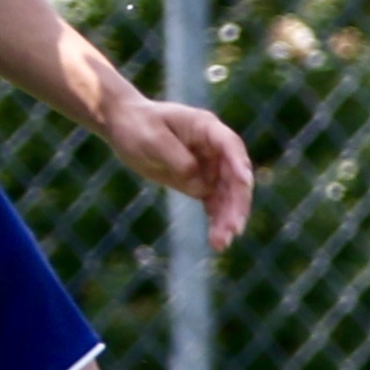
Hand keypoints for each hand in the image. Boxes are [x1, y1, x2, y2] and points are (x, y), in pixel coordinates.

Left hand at [104, 93, 256, 247]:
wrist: (125, 127)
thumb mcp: (152, 139)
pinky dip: (216, 221)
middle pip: (234, 177)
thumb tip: (201, 186)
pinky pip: (214, 204)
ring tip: (222, 244)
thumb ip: (178, 160)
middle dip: (236, 203)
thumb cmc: (138, 126)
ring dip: (228, 218)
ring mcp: (209, 167)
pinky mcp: (200, 182)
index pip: (230, 146)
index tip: (244, 183)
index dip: (239, 164)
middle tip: (234, 229)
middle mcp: (214, 149)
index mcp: (205, 128)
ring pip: (227, 195)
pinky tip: (217, 241)